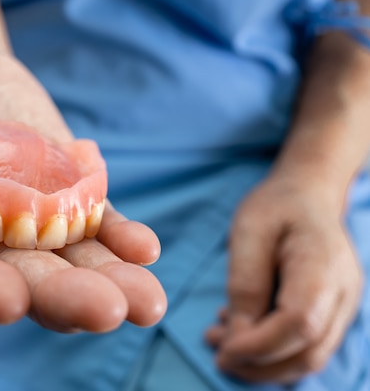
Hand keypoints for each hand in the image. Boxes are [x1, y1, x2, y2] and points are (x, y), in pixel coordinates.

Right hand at [0, 34, 166, 331]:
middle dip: (61, 296)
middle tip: (106, 312)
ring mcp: (27, 219)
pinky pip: (94, 222)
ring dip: (108, 280)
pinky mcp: (63, 195)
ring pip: (68, 260)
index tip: (3, 302)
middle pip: (20, 274)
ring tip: (147, 302)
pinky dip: (118, 236)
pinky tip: (144, 248)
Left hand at [206, 174, 362, 382]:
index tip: (222, 348)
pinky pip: (305, 344)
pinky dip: (271, 349)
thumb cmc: (276, 207)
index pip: (299, 323)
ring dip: (262, 362)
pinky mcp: (331, 313)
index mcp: (324, 265)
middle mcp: (343, 293)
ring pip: (309, 357)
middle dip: (259, 365)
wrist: (307, 195)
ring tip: (217, 339)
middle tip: (217, 355)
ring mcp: (343, 306)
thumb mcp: (249, 231)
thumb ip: (245, 282)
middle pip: (309, 352)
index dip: (260, 345)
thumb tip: (238, 335)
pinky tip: (236, 330)